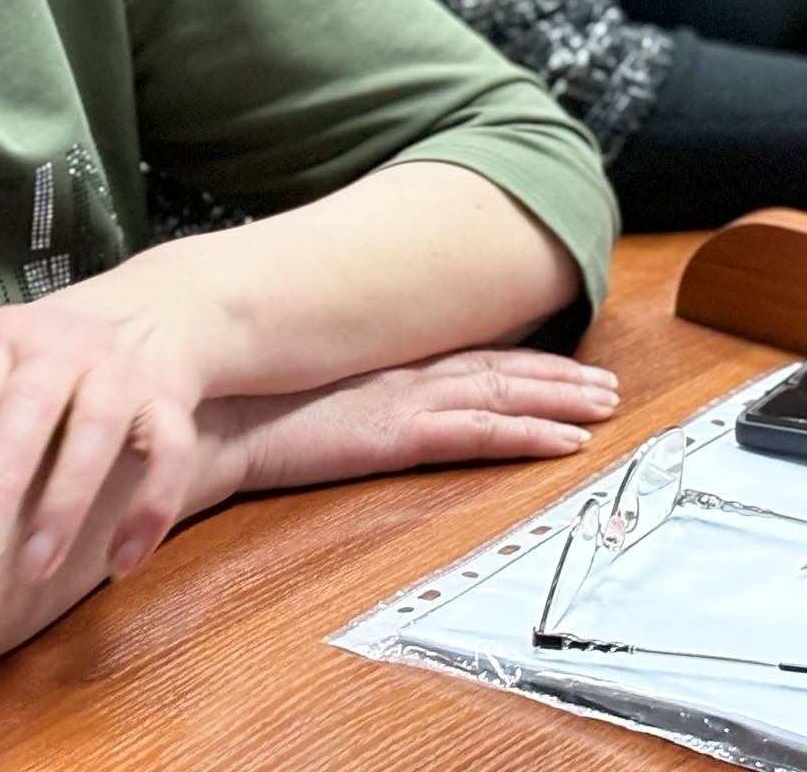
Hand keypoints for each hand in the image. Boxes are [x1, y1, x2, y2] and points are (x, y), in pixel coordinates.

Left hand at [0, 285, 216, 583]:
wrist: (146, 313)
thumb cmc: (26, 360)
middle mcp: (58, 349)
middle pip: (30, 413)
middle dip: (0, 484)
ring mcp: (119, 373)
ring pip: (102, 431)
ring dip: (69, 501)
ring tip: (36, 568)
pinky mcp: (169, 401)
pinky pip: (169, 453)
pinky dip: (150, 507)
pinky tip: (119, 563)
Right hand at [202, 350, 619, 499]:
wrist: (199, 418)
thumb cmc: (232, 413)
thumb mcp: (289, 400)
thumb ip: (320, 399)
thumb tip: (327, 404)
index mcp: (377, 370)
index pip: (464, 361)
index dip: (518, 361)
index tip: (561, 364)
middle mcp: (398, 378)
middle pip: (497, 371)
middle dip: (557, 376)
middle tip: (607, 385)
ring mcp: (400, 403)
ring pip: (501, 396)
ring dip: (558, 401)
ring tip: (605, 406)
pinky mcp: (394, 435)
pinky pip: (477, 435)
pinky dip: (527, 436)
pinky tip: (566, 444)